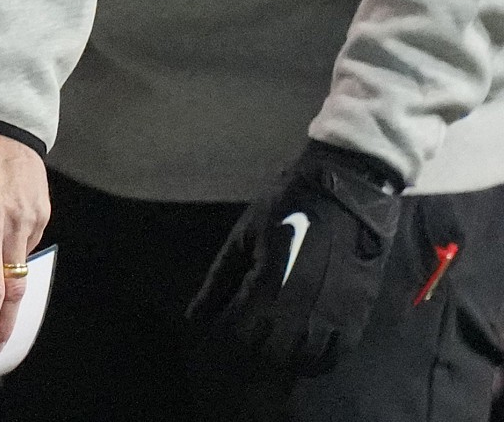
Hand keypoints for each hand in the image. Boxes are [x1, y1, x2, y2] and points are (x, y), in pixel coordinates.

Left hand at [188, 139, 403, 372]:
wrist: (346, 193)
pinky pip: (337, 355)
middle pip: (268, 353)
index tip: (213, 331)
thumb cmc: (286, 208)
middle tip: (240, 333)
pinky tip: (302, 348)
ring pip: (303, 360)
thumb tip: (195, 316)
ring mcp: (334, 316)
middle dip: (248, 348)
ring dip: (282, 358)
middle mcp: (303, 309)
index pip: (236, 332)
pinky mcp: (358, 316)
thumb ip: (219, 280)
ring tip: (269, 342)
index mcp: (269, 285)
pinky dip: (316, 360)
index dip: (220, 336)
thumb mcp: (243, 237)